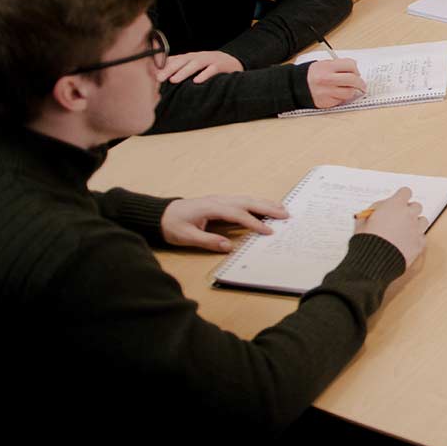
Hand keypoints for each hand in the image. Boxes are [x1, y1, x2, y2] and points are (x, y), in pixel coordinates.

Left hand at [159, 50, 244, 84]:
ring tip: (174, 80)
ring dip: (183, 72)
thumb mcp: (193, 65)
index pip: (173, 59)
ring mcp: (210, 60)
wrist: (232, 62)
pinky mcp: (221, 65)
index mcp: (189, 57)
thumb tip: (157, 75)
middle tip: (159, 78)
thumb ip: (178, 68)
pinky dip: (205, 74)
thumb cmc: (208, 66)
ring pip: (195, 64)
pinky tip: (197, 81)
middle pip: (182, 61)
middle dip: (169, 69)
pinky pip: (212, 69)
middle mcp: (198, 57)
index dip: (162, 66)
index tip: (152, 74)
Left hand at [161, 194, 286, 251]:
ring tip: (282, 209)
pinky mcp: (220, 201)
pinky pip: (243, 200)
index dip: (255, 223)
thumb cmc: (172, 225)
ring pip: (248, 199)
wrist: (160, 214)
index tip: (269, 231)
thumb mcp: (186, 236)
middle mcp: (219, 200)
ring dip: (266, 203)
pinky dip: (257, 203)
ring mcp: (220, 199)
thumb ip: (208, 241)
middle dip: (268, 208)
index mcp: (212, 208)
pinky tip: (265, 206)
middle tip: (286, 215)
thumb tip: (228, 246)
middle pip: (248, 202)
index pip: (239, 214)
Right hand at [306, 58, 366, 107]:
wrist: (297, 86)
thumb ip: (339, 66)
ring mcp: (326, 92)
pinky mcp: (326, 102)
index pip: (350, 65)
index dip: (355, 69)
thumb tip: (356, 72)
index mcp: (327, 67)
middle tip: (362, 85)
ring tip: (346, 88)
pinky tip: (336, 94)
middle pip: (353, 80)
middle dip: (360, 83)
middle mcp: (326, 79)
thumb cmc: (314, 74)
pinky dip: (341, 98)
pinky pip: (341, 100)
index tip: (356, 72)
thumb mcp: (324, 64)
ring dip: (350, 91)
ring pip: (349, 92)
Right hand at [356, 187, 428, 268]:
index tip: (397, 202)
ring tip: (404, 231)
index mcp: (395, 206)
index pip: (405, 192)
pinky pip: (422, 236)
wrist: (373, 261)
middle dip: (408, 211)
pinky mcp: (420, 243)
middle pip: (416, 206)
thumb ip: (371, 212)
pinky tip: (406, 243)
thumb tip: (375, 211)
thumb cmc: (366, 241)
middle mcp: (408, 215)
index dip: (401, 197)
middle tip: (399, 219)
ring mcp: (416, 229)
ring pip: (422, 220)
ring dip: (415, 224)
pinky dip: (416, 239)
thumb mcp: (362, 222)